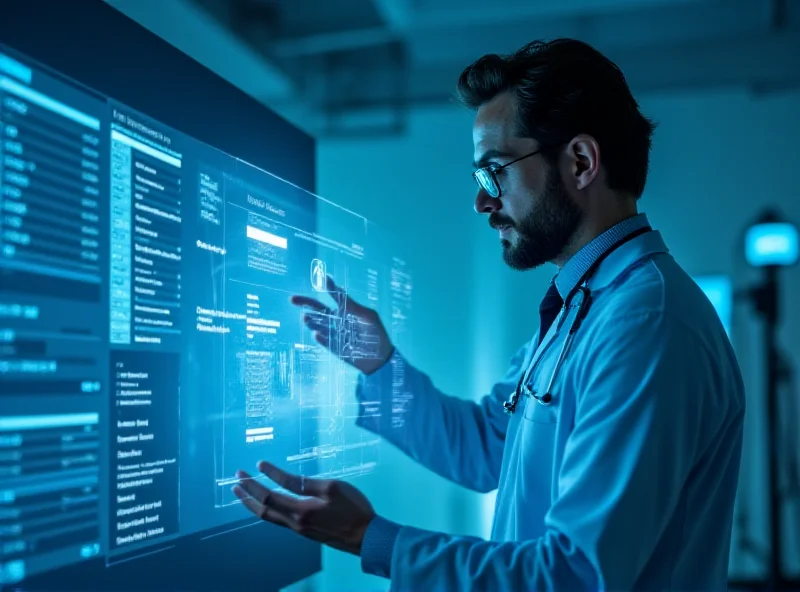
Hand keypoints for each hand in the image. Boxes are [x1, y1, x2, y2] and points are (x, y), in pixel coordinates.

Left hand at [232, 461, 375, 555]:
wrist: (366, 537)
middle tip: (236, 479)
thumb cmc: (353, 509)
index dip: (265, 476)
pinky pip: (278, 520)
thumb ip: (307, 484)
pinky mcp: (305, 532)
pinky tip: (268, 505)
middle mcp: (295, 522)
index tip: (257, 464)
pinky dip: (267, 510)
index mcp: (301, 510)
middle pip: (263, 508)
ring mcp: (299, 529)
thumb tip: (286, 478)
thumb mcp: (333, 488)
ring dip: (253, 504)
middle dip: (247, 493)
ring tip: (242, 494)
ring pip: (268, 517)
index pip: (274, 491)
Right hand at [290, 275, 393, 374]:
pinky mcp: (334, 347)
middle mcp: (337, 320)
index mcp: (346, 310)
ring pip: (318, 325)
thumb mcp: (368, 317)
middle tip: (292, 299)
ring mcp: (334, 333)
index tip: (322, 277)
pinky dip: (320, 338)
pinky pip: (325, 341)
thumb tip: (339, 292)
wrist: (381, 357)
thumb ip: (353, 306)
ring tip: (305, 317)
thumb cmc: (376, 333)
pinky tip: (316, 334)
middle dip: (305, 304)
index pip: (334, 296)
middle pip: (317, 309)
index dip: (327, 286)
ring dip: (311, 321)